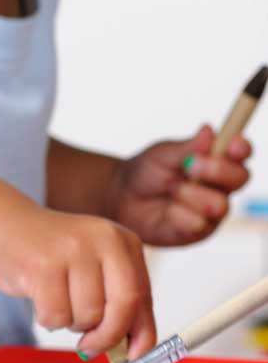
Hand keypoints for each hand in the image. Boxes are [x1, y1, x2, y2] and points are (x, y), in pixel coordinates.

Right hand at [0, 205, 153, 358]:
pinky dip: (48, 319)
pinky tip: (40, 300)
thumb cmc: (53, 255)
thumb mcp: (96, 268)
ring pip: (87, 316)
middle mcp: (103, 241)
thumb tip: (135, 349)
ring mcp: (72, 250)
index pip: (143, 296)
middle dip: (106, 336)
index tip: (134, 356)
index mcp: (123, 243)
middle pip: (121, 307)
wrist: (6, 227)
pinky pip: (55, 316)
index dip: (141, 333)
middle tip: (90, 347)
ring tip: (57, 303)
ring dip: (71, 323)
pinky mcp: (41, 266)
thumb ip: (118, 302)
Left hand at [109, 124, 251, 246]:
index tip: (231, 144)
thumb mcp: (163, 154)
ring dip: (189, 194)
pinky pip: (197, 224)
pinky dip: (177, 214)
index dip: (240, 149)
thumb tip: (207, 130)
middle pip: (240, 178)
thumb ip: (187, 147)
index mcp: (217, 161)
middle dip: (216, 170)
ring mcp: (212, 211)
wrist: (121, 196)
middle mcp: (221, 186)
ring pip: (219, 205)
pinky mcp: (198, 231)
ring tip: (170, 189)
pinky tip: (167, 210)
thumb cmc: (147, 171)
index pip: (240, 153)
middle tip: (190, 165)